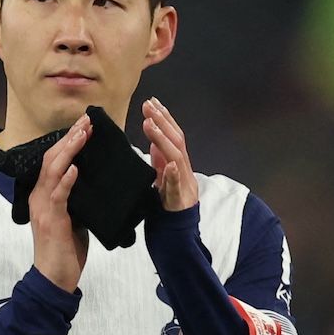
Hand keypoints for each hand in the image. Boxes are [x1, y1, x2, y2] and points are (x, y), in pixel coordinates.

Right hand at [29, 116, 91, 291]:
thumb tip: (93, 182)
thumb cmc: (66, 251)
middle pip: (52, 159)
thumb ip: (78, 199)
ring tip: (83, 134)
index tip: (85, 125)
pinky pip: (58, 196)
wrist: (55, 279)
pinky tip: (76, 168)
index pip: (55, 160)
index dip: (68, 141)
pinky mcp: (52, 221)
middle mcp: (40, 196)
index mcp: (45, 195)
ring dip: (69, 151)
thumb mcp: (74, 219)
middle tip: (87, 121)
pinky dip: (67, 180)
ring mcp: (44, 208)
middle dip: (70, 138)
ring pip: (53, 171)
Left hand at [142, 98, 198, 212]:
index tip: (152, 102)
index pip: (174, 136)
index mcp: (178, 164)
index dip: (164, 118)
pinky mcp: (179, 201)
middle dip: (163, 121)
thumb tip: (154, 139)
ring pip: (176, 158)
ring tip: (150, 124)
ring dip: (164, 139)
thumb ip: (160, 158)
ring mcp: (183, 184)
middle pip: (177, 141)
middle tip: (149, 105)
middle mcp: (184, 170)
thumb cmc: (169, 204)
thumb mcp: (162, 176)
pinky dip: (173, 175)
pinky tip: (169, 164)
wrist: (179, 232)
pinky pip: (177, 187)